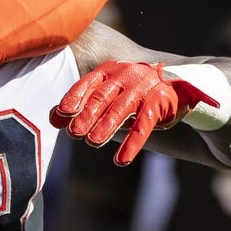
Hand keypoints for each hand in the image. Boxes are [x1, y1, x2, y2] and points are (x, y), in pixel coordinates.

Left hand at [50, 61, 218, 164]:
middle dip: (86, 115)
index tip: (61, 112)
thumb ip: (81, 104)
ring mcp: (143, 87)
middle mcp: (125, 75)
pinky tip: (121, 160)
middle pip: (101, 97)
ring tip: (92, 142)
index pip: (87, 83)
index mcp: (109, 71)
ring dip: (106, 127)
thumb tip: (51, 118)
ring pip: (121, 110)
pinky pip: (143, 126)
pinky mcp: (160, 102)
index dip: (73, 97)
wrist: (179, 87)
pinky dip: (131, 144)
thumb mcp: (107, 96)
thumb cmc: (133, 93)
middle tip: (74, 133)